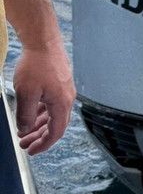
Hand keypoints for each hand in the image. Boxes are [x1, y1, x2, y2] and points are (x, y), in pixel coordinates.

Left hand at [14, 40, 74, 155]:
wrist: (43, 42)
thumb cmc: (36, 65)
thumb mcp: (26, 94)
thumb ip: (26, 115)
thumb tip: (25, 130)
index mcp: (61, 103)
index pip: (56, 132)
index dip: (43, 144)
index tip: (31, 151)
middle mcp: (66, 98)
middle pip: (55, 125)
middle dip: (39, 137)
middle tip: (24, 144)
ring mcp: (64, 90)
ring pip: (52, 114)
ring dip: (38, 125)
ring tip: (24, 131)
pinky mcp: (59, 84)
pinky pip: (51, 104)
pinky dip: (41, 113)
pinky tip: (31, 114)